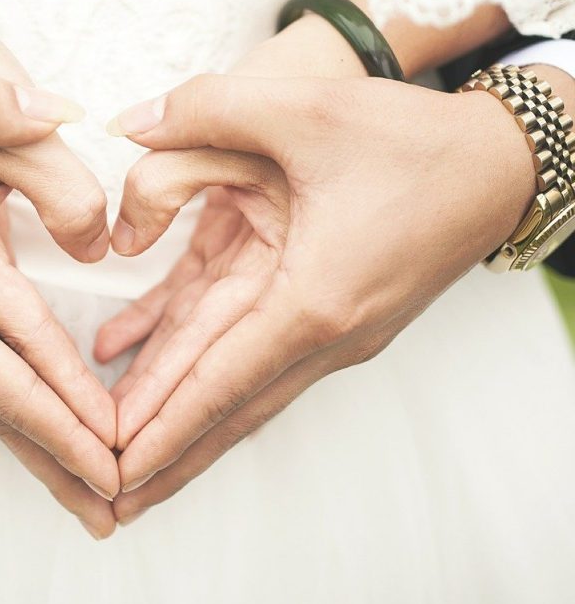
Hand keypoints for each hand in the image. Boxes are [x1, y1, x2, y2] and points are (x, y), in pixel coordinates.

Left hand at [100, 70, 537, 522]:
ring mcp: (329, 329)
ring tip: (128, 457)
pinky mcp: (327, 310)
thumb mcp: (303, 107)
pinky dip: (198, 359)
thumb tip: (127, 126)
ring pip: (236, 385)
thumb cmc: (410, 141)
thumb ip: (205, 109)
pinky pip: (250, 346)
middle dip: (164, 452)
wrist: (497, 164)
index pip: (218, 382)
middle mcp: (322, 332)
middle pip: (225, 407)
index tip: (114, 473)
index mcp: (313, 299)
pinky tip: (142, 351)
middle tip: (106, 496)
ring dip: (180, 420)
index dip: (160, 428)